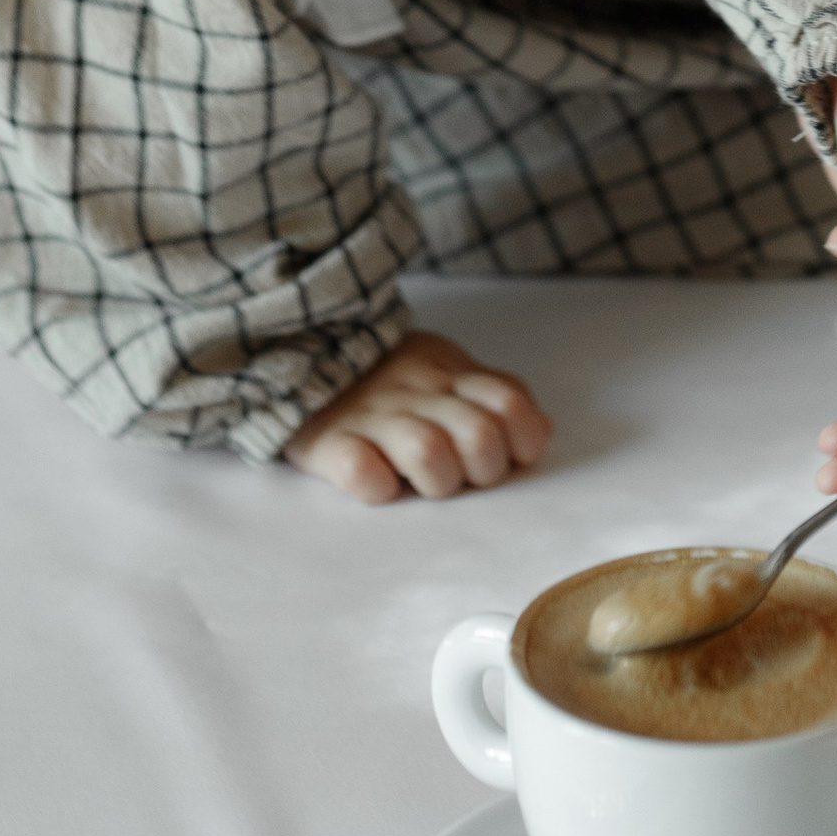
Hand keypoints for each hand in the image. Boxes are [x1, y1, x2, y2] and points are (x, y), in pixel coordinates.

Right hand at [282, 330, 551, 505]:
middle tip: (463, 474)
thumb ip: (493, 396)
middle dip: (484, 469)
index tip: (508, 455)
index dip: (522, 438)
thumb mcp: (446, 369)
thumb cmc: (387, 375)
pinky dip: (377, 485)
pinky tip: (378, 480)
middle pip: (480, 437)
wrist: (297, 350)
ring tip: (420, 481)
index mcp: (449, 372)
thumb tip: (539, 432)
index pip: (511, 402)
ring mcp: (372, 417)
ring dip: (437, 481)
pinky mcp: (327, 442)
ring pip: (430, 455)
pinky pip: (362, 473)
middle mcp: (416, 392)